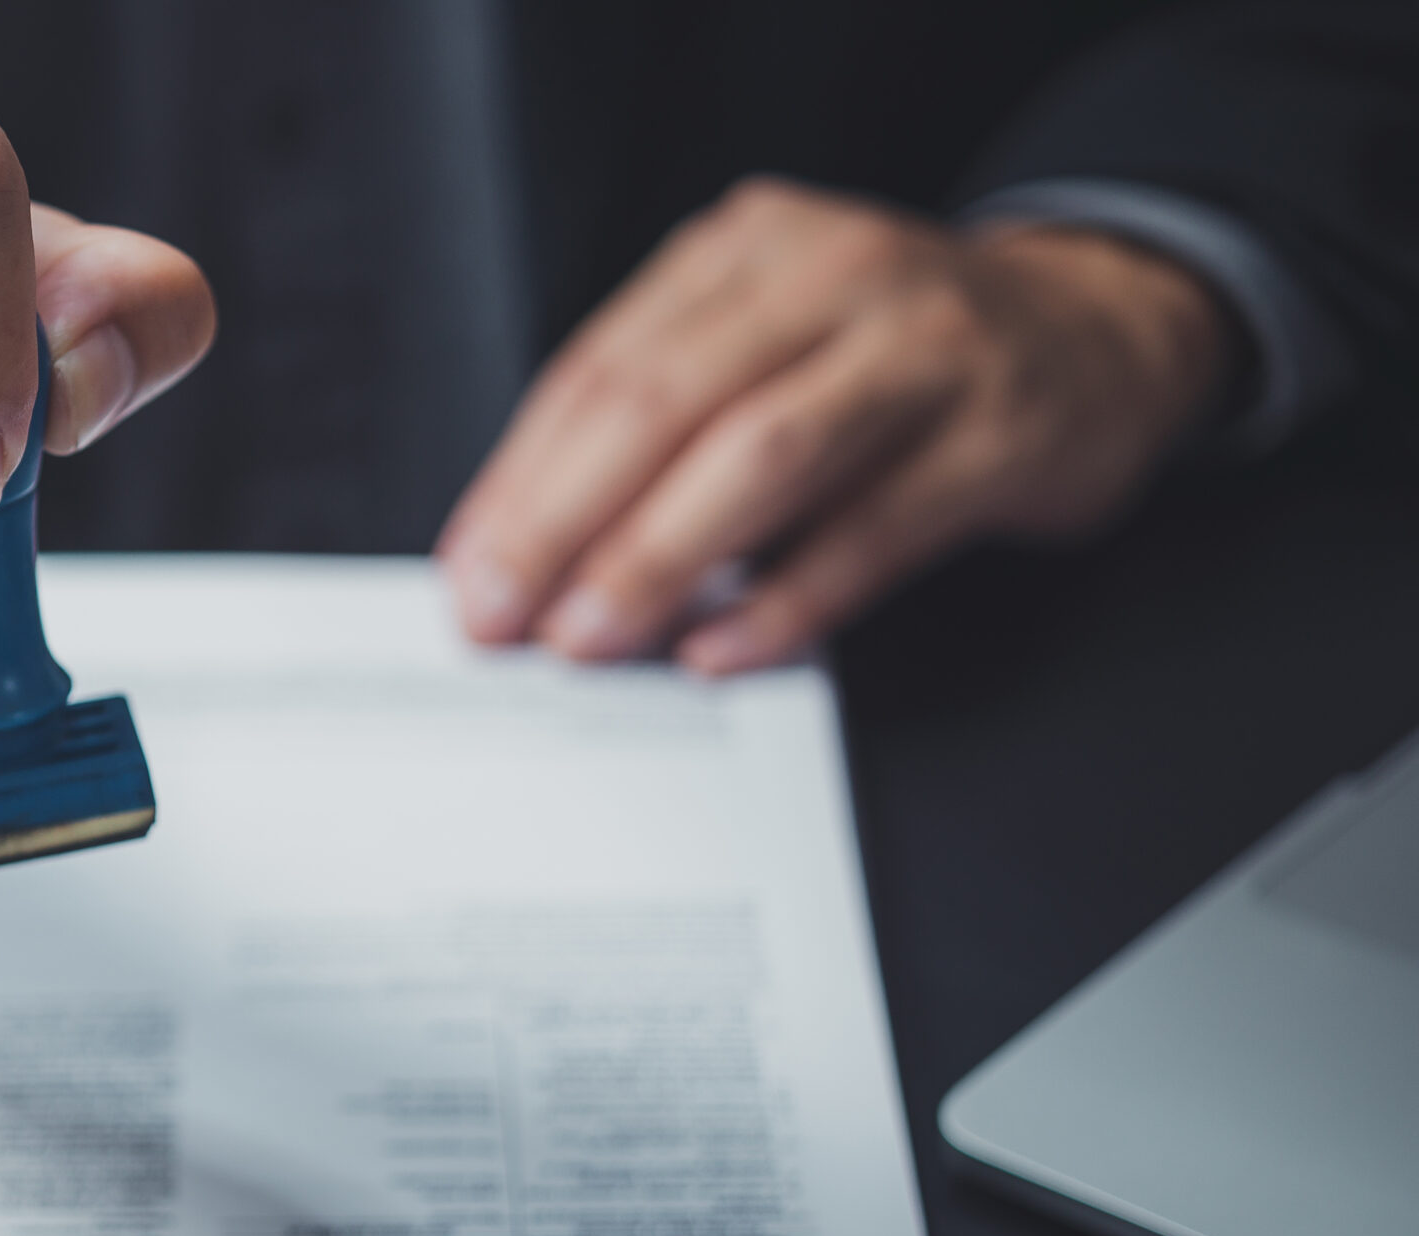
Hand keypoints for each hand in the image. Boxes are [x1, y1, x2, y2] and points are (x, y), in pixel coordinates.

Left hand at [434, 177, 1234, 673]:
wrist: (1097, 328)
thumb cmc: (894, 355)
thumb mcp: (766, 343)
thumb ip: (659, 426)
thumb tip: (527, 550)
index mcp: (745, 252)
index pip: (601, 368)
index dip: (523, 481)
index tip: (472, 573)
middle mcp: (830, 277)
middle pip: (665, 404)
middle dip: (566, 523)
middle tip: (507, 616)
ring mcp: (923, 347)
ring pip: (761, 455)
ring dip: (659, 559)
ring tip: (591, 637)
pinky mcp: (996, 434)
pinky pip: (872, 529)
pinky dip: (786, 601)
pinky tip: (721, 650)